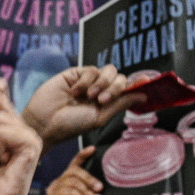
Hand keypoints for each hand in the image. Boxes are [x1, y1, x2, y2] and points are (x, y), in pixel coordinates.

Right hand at [20, 65, 142, 146]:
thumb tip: (144, 95)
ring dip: (101, 84)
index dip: (137, 85)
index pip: (128, 89)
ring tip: (88, 96)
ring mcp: (89, 81)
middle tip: (101, 101)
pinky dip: (85, 81)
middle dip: (115, 88)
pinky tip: (74, 92)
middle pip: (121, 78)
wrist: (45, 122)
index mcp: (108, 103)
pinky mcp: (76, 73)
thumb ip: (121, 103)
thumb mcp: (99, 117)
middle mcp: (100, 90)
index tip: (148, 82)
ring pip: (109, 71)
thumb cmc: (71, 125)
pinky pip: (91, 70)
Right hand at [44, 145, 101, 194]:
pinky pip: (67, 192)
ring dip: (86, 191)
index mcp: (67, 180)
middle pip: (74, 172)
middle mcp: (58, 183)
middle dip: (89, 179)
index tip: (93, 149)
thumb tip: (101, 183)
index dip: (82, 155)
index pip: (74, 164)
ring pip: (72, 182)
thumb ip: (91, 188)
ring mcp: (53, 191)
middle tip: (100, 189)